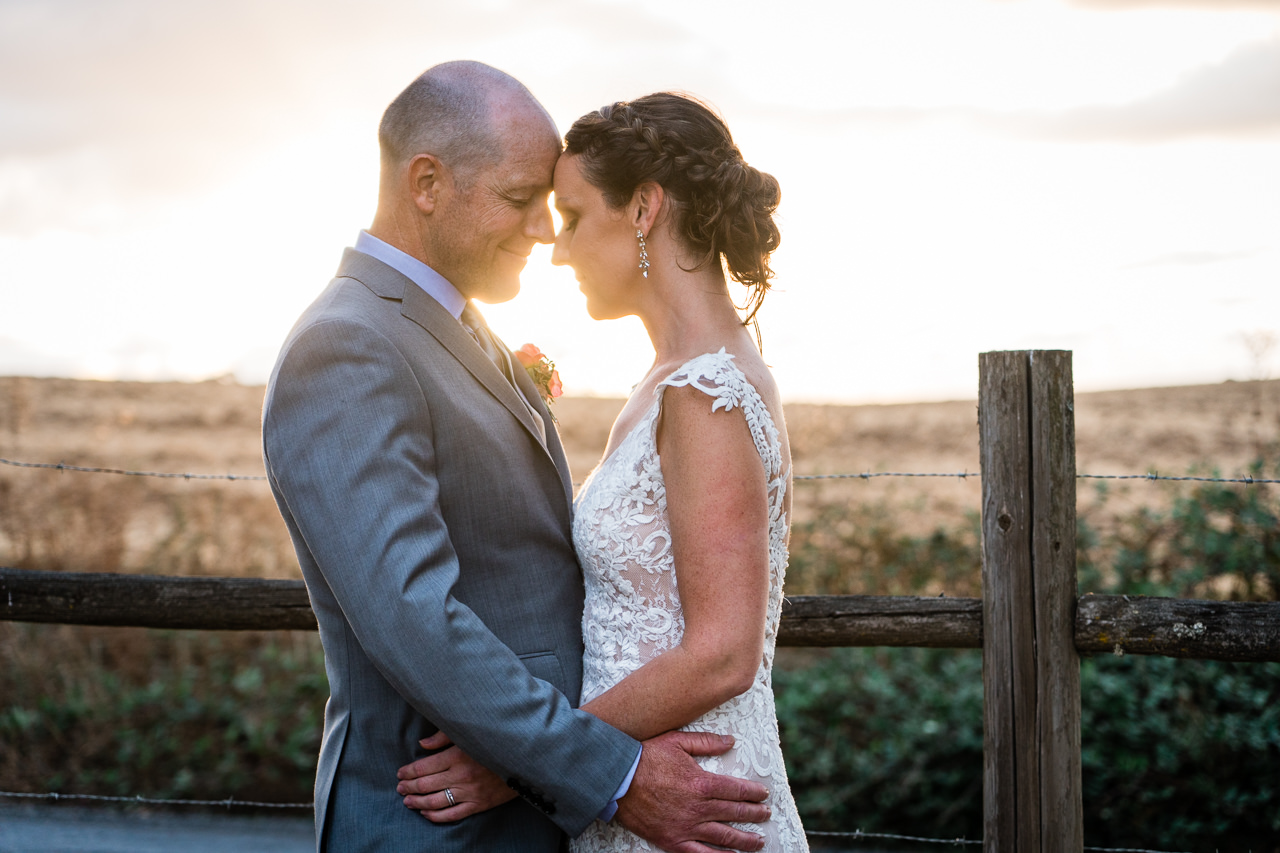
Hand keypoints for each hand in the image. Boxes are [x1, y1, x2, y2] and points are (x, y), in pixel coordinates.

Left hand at [396, 731, 516, 821]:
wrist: (523, 760)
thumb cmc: (493, 743)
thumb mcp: (469, 734)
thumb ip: (444, 737)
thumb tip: (422, 744)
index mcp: (457, 756)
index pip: (423, 767)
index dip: (407, 771)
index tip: (400, 773)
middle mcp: (461, 776)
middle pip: (425, 785)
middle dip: (408, 787)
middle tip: (399, 788)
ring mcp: (469, 792)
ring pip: (434, 802)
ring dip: (417, 803)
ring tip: (407, 801)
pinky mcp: (478, 805)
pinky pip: (452, 815)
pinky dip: (435, 816)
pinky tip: (425, 813)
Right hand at [614, 730, 769, 852]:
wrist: (616, 779)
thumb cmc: (645, 757)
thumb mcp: (677, 741)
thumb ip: (706, 742)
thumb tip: (730, 741)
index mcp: (701, 783)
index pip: (736, 790)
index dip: (753, 793)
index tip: (763, 794)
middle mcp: (698, 807)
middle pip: (734, 813)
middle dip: (754, 814)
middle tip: (766, 814)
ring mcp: (686, 827)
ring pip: (723, 836)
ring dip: (745, 840)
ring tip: (759, 841)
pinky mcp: (673, 840)